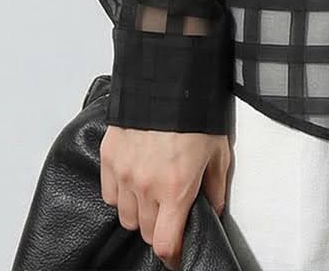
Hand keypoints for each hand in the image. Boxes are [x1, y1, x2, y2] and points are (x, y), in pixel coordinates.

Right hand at [100, 123, 231, 270]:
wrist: (169, 76)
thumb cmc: (196, 111)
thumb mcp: (219, 149)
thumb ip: (216, 185)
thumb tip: (215, 208)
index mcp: (176, 188)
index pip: (165, 243)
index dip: (172, 256)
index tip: (176, 256)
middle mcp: (146, 186)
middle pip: (146, 232)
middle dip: (159, 227)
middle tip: (170, 209)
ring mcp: (124, 173)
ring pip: (125, 216)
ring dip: (139, 211)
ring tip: (153, 191)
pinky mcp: (109, 157)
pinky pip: (109, 193)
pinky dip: (120, 193)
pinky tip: (134, 178)